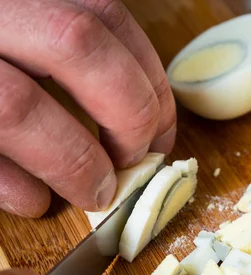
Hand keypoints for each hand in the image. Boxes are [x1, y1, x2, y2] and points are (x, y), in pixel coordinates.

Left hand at [0, 0, 176, 217]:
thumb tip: (38, 197)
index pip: (16, 106)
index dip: (70, 159)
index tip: (95, 194)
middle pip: (76, 46)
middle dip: (125, 115)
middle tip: (133, 160)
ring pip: (105, 14)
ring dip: (147, 81)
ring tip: (153, 130)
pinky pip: (107, 5)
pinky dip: (137, 53)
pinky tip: (142, 89)